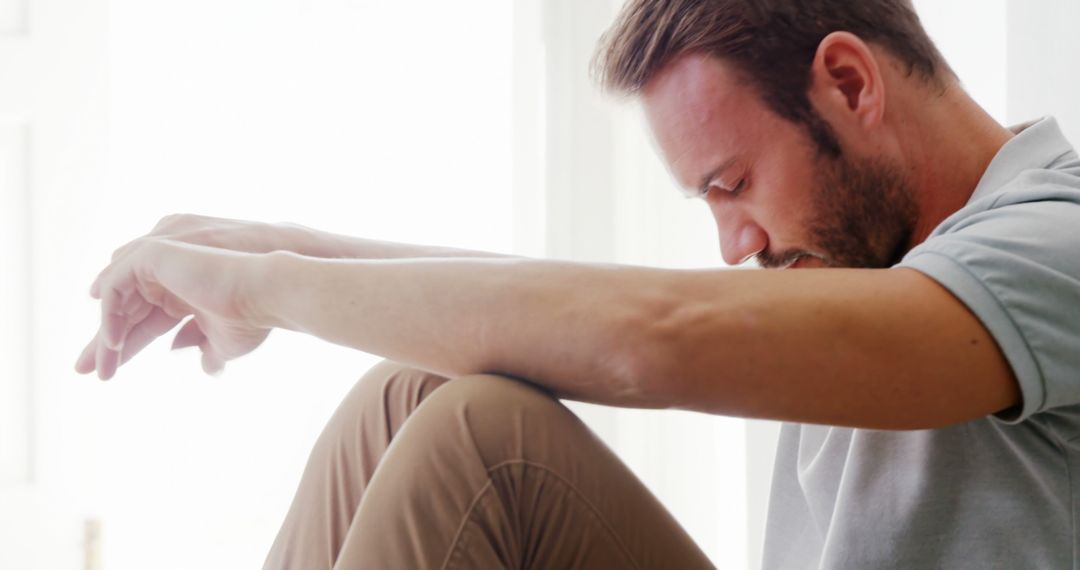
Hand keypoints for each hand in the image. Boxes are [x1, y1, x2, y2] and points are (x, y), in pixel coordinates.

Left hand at [76, 236, 272, 379]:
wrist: (266, 291)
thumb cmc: (252, 315)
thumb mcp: (224, 341)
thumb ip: (207, 348)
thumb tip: (207, 368)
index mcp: (182, 292)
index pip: (143, 321)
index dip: (125, 345)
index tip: (106, 372)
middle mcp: (168, 274)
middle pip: (125, 310)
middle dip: (105, 341)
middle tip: (84, 369)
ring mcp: (160, 261)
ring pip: (117, 298)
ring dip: (106, 333)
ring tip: (100, 364)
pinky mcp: (154, 252)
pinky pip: (116, 284)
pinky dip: (111, 312)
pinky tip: (113, 341)